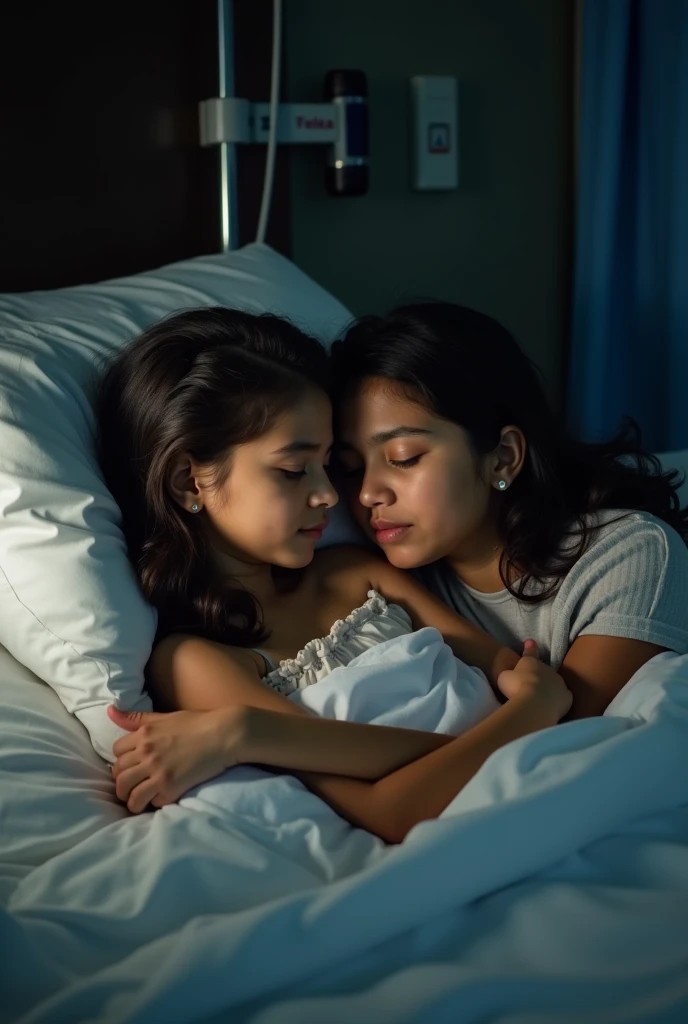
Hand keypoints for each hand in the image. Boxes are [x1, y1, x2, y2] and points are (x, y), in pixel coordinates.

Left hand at [107, 704, 245, 812]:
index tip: (132, 766)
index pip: (116, 752)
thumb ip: (137, 717)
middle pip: (118, 774)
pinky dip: (152, 804)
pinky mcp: (170, 786)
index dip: (122, 760)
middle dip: (123, 782)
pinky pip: (149, 802)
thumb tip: (110, 710)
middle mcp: (146, 752)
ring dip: (131, 799)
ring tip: (139, 801)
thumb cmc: (199, 722)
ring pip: (128, 793)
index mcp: (144, 733)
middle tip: (133, 786)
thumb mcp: (165, 716)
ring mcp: (157, 770)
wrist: (225, 733)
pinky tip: (160, 800)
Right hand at [496, 640, 571, 720]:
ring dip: (549, 688)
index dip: (530, 648)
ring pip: (555, 683)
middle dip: (539, 675)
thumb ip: (510, 674)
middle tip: (531, 686)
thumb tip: (511, 676)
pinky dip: (558, 700)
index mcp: (531, 662)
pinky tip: (553, 706)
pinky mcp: (567, 697)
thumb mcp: (504, 677)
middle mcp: (548, 669)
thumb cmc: (516, 687)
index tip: (530, 642)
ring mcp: (559, 683)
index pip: (530, 653)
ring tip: (542, 699)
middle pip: (544, 670)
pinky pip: (563, 697)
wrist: (534, 703)